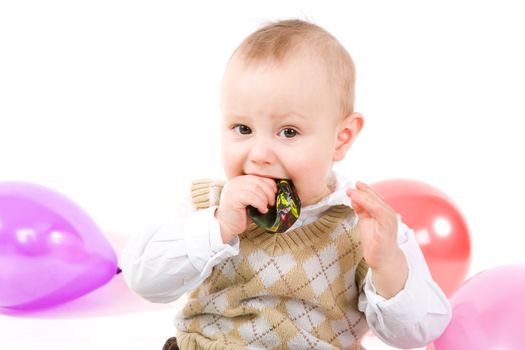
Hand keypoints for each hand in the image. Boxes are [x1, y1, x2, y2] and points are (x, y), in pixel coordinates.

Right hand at [215, 175, 276, 242]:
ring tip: (266, 208)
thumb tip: (276, 190)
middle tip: (272, 203)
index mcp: (240, 180)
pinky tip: (262, 210)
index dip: (270, 185)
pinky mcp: (233, 197)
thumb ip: (260, 192)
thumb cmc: (241, 214)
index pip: (259, 177)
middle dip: (269, 193)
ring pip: (256, 189)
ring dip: (265, 199)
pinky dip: (260, 204)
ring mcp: (233, 189)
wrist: (227, 225)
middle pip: (259, 182)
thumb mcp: (252, 200)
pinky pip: (251, 197)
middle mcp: (236, 182)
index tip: (275, 194)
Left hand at [347, 181, 407, 297]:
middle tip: (350, 188)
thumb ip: (362, 210)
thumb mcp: (366, 222)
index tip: (354, 185)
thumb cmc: (376, 242)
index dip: (365, 190)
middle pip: (375, 198)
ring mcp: (389, 220)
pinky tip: (358, 201)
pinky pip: (378, 212)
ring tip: (352, 192)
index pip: (374, 197)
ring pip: (376, 203)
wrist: (383, 259)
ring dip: (363, 196)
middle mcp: (389, 214)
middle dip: (362, 191)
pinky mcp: (387, 227)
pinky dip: (368, 204)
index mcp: (384, 212)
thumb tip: (354, 198)